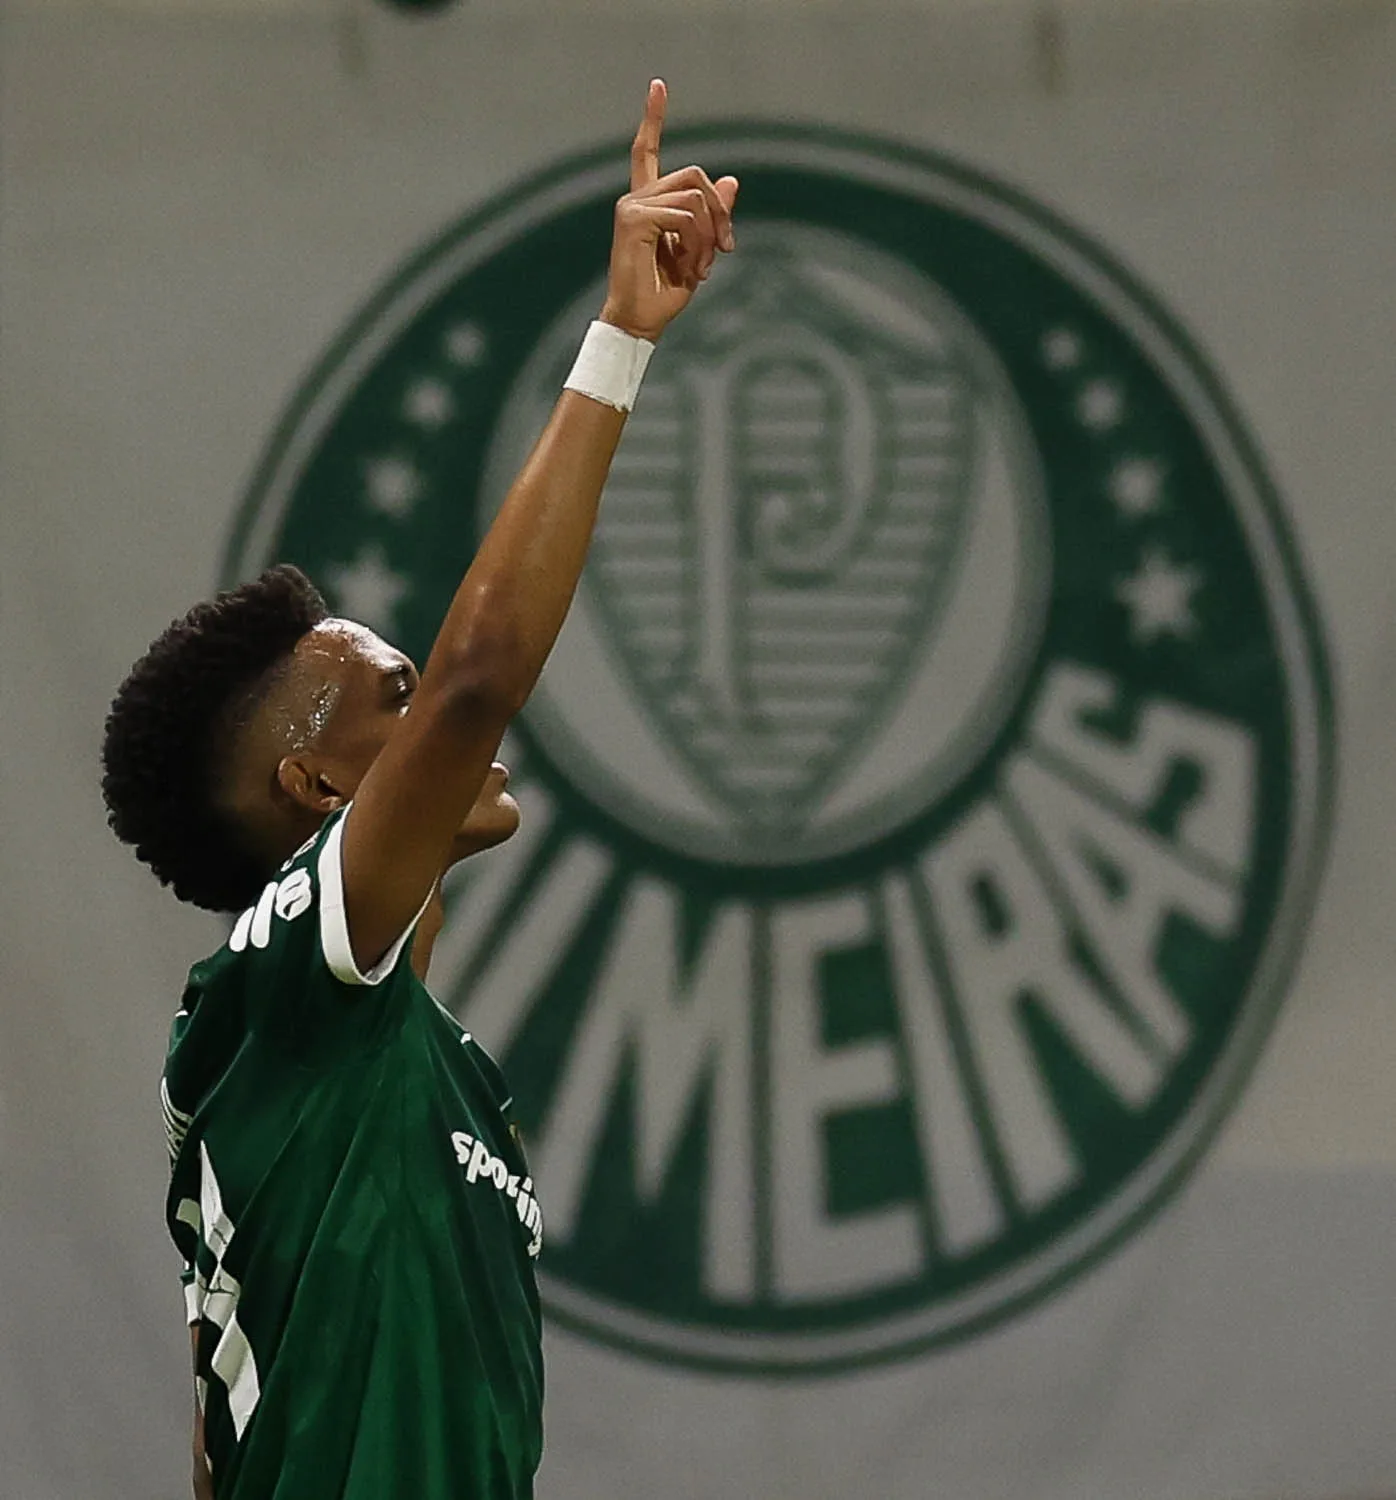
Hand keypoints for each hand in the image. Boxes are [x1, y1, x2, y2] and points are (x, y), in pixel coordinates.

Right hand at [599, 79, 738, 341]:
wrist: (640, 323)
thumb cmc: (664, 294)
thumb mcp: (699, 251)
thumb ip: (713, 215)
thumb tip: (732, 179)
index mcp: (647, 202)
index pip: (646, 151)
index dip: (653, 118)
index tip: (658, 85)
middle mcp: (636, 198)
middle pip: (695, 175)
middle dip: (720, 212)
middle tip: (725, 250)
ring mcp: (632, 206)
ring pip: (695, 198)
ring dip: (710, 235)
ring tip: (704, 268)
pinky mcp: (633, 220)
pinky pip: (685, 217)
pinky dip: (698, 245)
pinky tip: (694, 270)